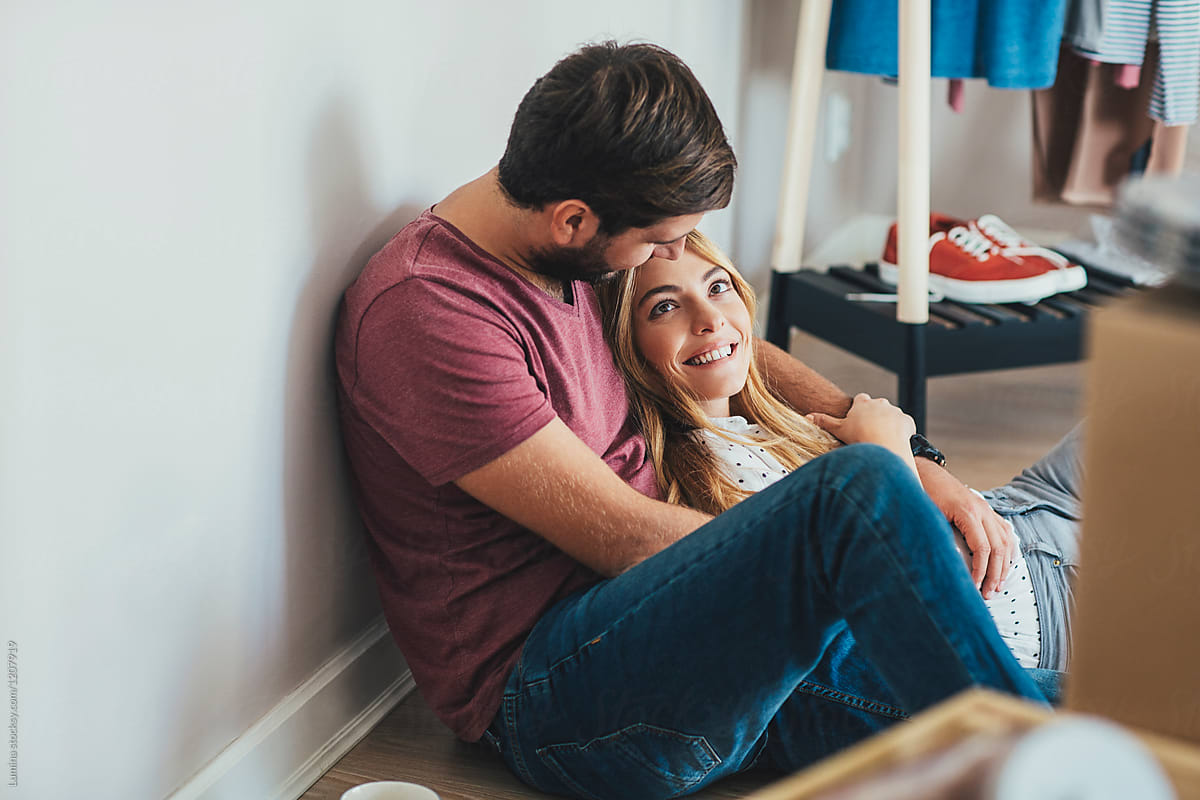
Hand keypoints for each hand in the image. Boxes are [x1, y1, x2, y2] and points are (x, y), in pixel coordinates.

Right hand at [807, 394, 916, 468]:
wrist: (883, 445)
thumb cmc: (859, 437)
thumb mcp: (838, 429)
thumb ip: (824, 421)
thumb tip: (807, 416)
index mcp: (863, 403)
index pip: (861, 399)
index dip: (859, 409)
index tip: (858, 419)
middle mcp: (880, 403)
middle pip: (877, 406)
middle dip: (874, 416)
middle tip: (868, 431)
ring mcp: (895, 411)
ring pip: (891, 415)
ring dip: (888, 423)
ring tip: (881, 439)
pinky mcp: (907, 420)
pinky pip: (904, 424)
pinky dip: (901, 431)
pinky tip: (894, 440)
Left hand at [915, 459, 1016, 597]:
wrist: (926, 472)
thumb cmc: (923, 493)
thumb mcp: (928, 516)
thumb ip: (940, 537)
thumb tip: (947, 565)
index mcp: (968, 512)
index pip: (982, 548)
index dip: (980, 571)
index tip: (974, 587)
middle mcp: (982, 510)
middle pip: (999, 547)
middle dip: (995, 574)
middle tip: (989, 594)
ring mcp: (987, 509)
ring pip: (1006, 540)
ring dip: (1004, 565)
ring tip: (998, 585)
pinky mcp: (986, 509)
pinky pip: (1005, 531)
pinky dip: (1008, 549)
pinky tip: (1006, 564)